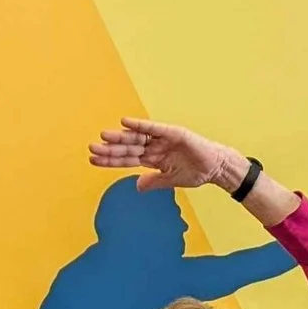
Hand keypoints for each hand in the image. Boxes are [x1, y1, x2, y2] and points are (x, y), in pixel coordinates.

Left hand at [90, 118, 241, 193]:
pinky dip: (139, 125)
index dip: (110, 160)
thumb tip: (136, 186)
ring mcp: (162, 139)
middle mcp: (154, 147)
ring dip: (120, 137)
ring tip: (103, 136)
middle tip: (91, 148)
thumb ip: (153, 182)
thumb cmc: (196, 172)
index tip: (94, 160)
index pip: (127, 159)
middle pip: (128, 148)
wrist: (215, 168)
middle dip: (110, 149)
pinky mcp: (173, 133)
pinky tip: (125, 123)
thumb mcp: (171, 181)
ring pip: (137, 138)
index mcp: (153, 159)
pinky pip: (153, 128)